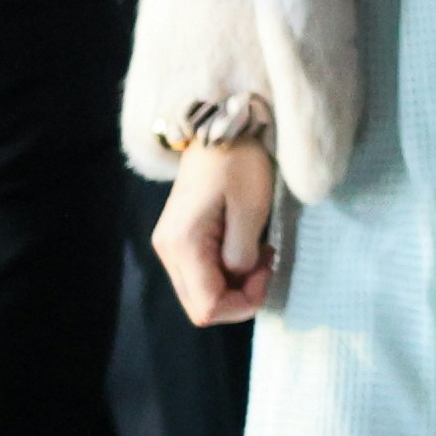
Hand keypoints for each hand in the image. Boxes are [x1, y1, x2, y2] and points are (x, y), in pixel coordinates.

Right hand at [155, 142, 285, 322]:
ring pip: (200, 292)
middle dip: (238, 297)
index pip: (207, 307)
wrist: (221, 128)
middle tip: (265, 265)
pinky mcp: (179, 238)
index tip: (267, 271)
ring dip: (234, 284)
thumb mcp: (251, 210)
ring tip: (260, 253)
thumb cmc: (240, 163)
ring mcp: (170, 245)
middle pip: (200, 306)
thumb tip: (238, 275)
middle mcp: (168, 250)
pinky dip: (226, 271)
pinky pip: (201, 273)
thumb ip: (242, 254)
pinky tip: (247, 248)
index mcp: (183, 245)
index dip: (242, 303)